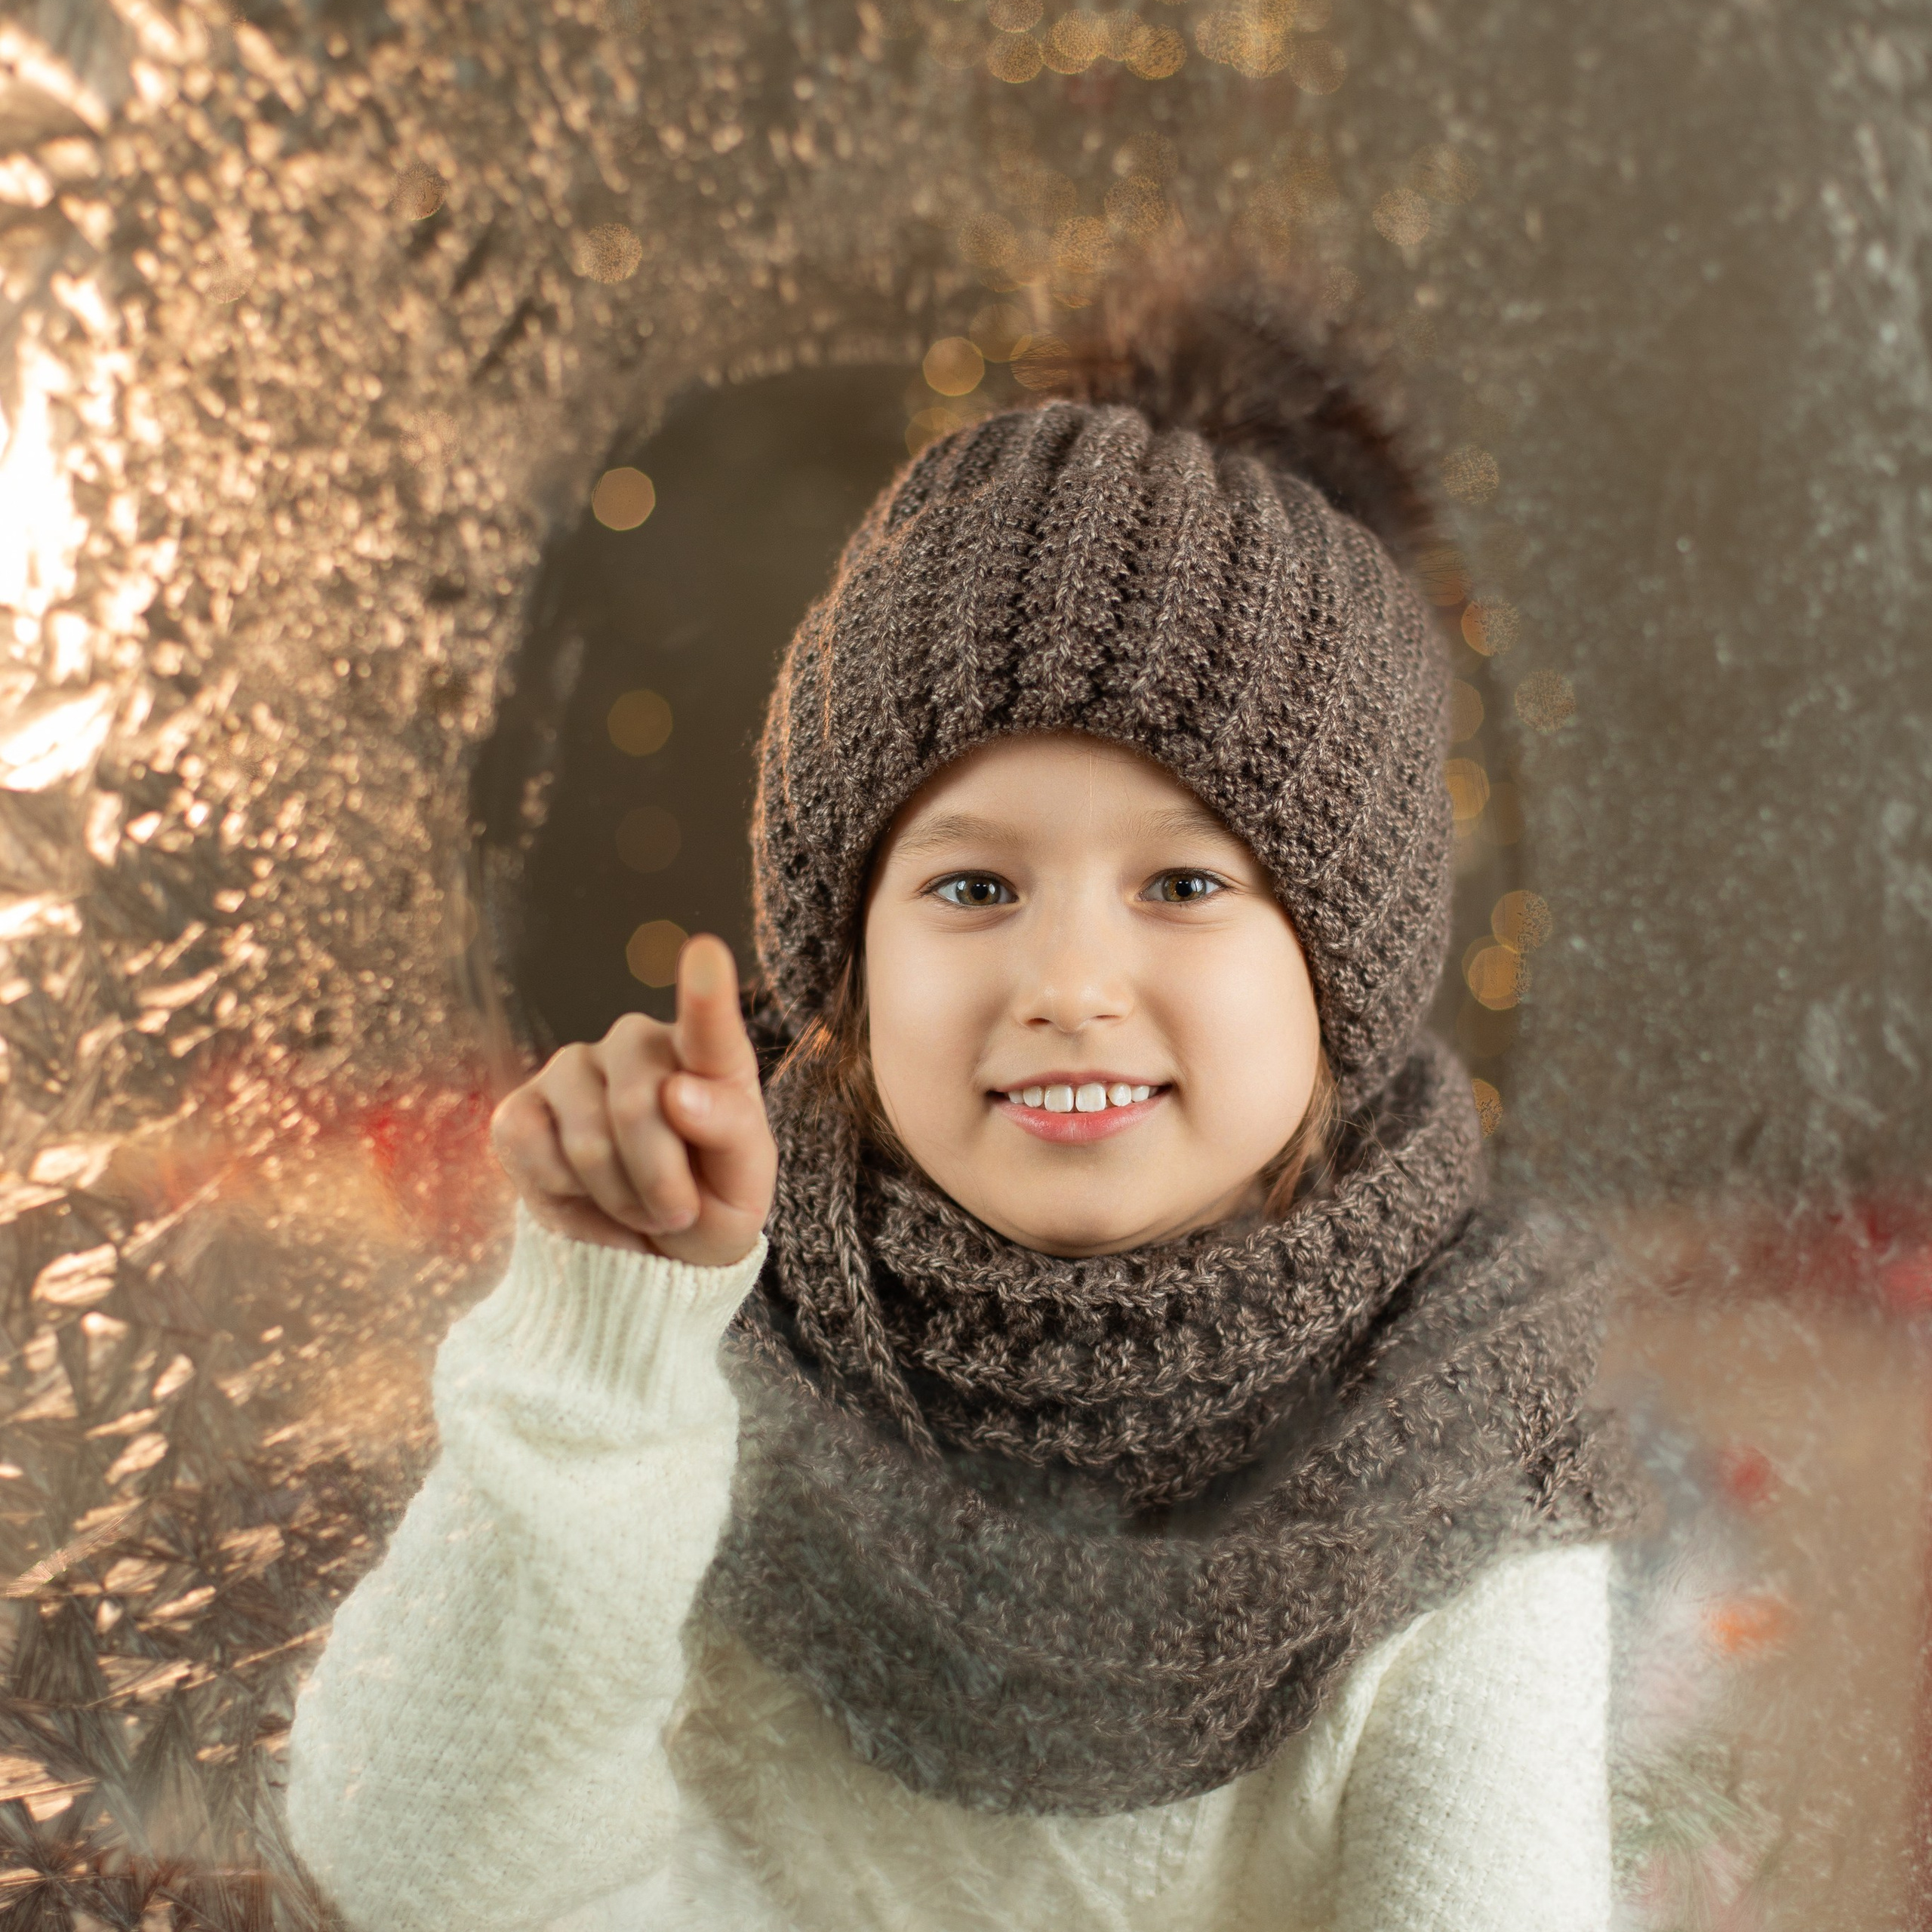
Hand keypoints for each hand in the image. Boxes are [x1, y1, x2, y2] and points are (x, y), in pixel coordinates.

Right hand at [490, 934, 776, 1267]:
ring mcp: (573, 1068)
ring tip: (640, 1206)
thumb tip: (676, 1090)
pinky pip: (534, 1156)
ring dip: (621, 1199)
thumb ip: (731, 1128)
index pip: (708, 1025)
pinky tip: (588, 1196)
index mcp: (708, 1055)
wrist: (651, 1247)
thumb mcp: (746, 1180)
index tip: (707, 952)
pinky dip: (568, 1201)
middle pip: (639, 1106)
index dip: (705, 993)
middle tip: (677, 1210)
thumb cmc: (710, 1198)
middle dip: (661, 1182)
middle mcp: (637, 1044)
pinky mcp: (520, 1109)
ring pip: (589, 1142)